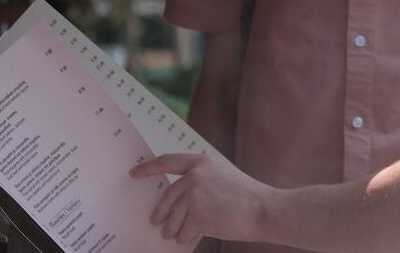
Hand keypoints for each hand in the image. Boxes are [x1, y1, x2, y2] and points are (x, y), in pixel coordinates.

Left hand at [130, 153, 274, 245]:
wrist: (265, 210)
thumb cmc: (248, 196)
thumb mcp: (223, 176)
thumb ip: (201, 180)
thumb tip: (177, 198)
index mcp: (202, 162)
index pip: (167, 161)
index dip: (148, 168)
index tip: (134, 173)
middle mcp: (196, 175)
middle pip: (167, 196)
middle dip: (160, 211)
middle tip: (155, 220)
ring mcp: (195, 195)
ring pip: (173, 217)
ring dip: (173, 229)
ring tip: (176, 234)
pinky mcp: (197, 215)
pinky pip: (183, 231)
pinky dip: (185, 237)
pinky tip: (191, 237)